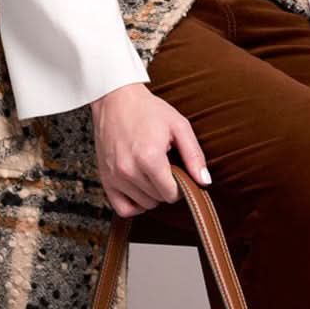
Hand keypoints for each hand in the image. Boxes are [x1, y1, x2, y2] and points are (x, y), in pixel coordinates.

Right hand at [90, 82, 210, 215]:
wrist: (116, 99)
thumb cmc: (147, 110)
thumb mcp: (179, 126)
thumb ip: (194, 155)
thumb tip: (204, 181)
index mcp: (149, 158)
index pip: (172, 194)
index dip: (181, 186)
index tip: (179, 172)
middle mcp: (129, 170)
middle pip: (158, 199)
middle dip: (167, 187)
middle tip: (165, 167)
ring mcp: (114, 176)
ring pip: (144, 204)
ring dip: (152, 194)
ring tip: (151, 171)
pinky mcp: (105, 179)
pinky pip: (122, 209)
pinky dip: (134, 205)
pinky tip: (140, 189)